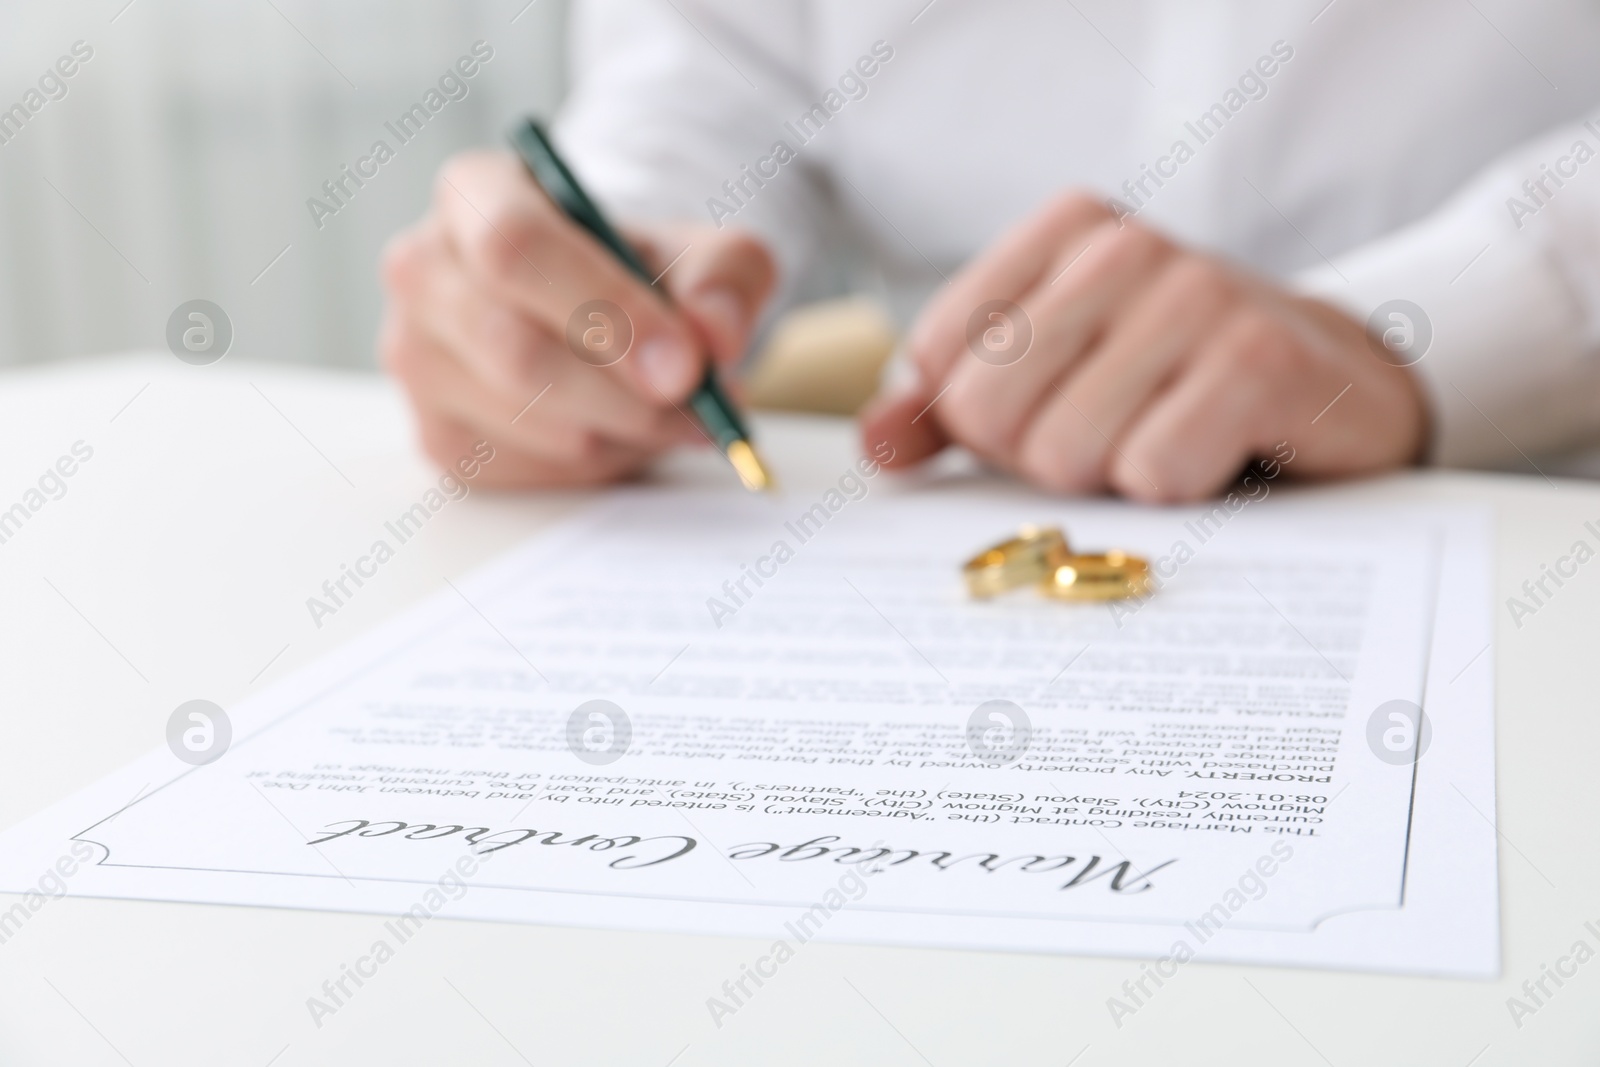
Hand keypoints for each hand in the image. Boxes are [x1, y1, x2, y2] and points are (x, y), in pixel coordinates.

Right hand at [380, 151, 775, 486]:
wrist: (602, 319)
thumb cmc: (638, 274)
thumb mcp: (702, 252)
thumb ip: (725, 277)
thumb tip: (714, 334)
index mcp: (474, 194)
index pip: (515, 246)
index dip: (603, 309)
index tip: (683, 363)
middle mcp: (423, 272)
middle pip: (511, 347)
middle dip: (619, 391)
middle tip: (695, 404)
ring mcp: (417, 360)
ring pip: (523, 419)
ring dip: (619, 430)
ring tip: (673, 410)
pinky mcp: (437, 435)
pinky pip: (523, 469)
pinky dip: (596, 463)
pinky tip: (623, 430)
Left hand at [861, 194, 1427, 500]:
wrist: (1334, 389)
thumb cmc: (1170, 388)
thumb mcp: (1052, 382)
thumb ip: (948, 411)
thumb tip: (877, 445)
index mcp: (1065, 230)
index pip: (937, 355)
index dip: (979, 420)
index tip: (1050, 408)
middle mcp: (1125, 245)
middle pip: (987, 409)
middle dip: (1037, 456)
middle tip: (1111, 437)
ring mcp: (1197, 294)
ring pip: (1064, 450)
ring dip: (1109, 479)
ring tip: (1165, 440)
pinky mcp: (1259, 361)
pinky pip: (1151, 474)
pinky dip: (1175, 491)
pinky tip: (1217, 454)